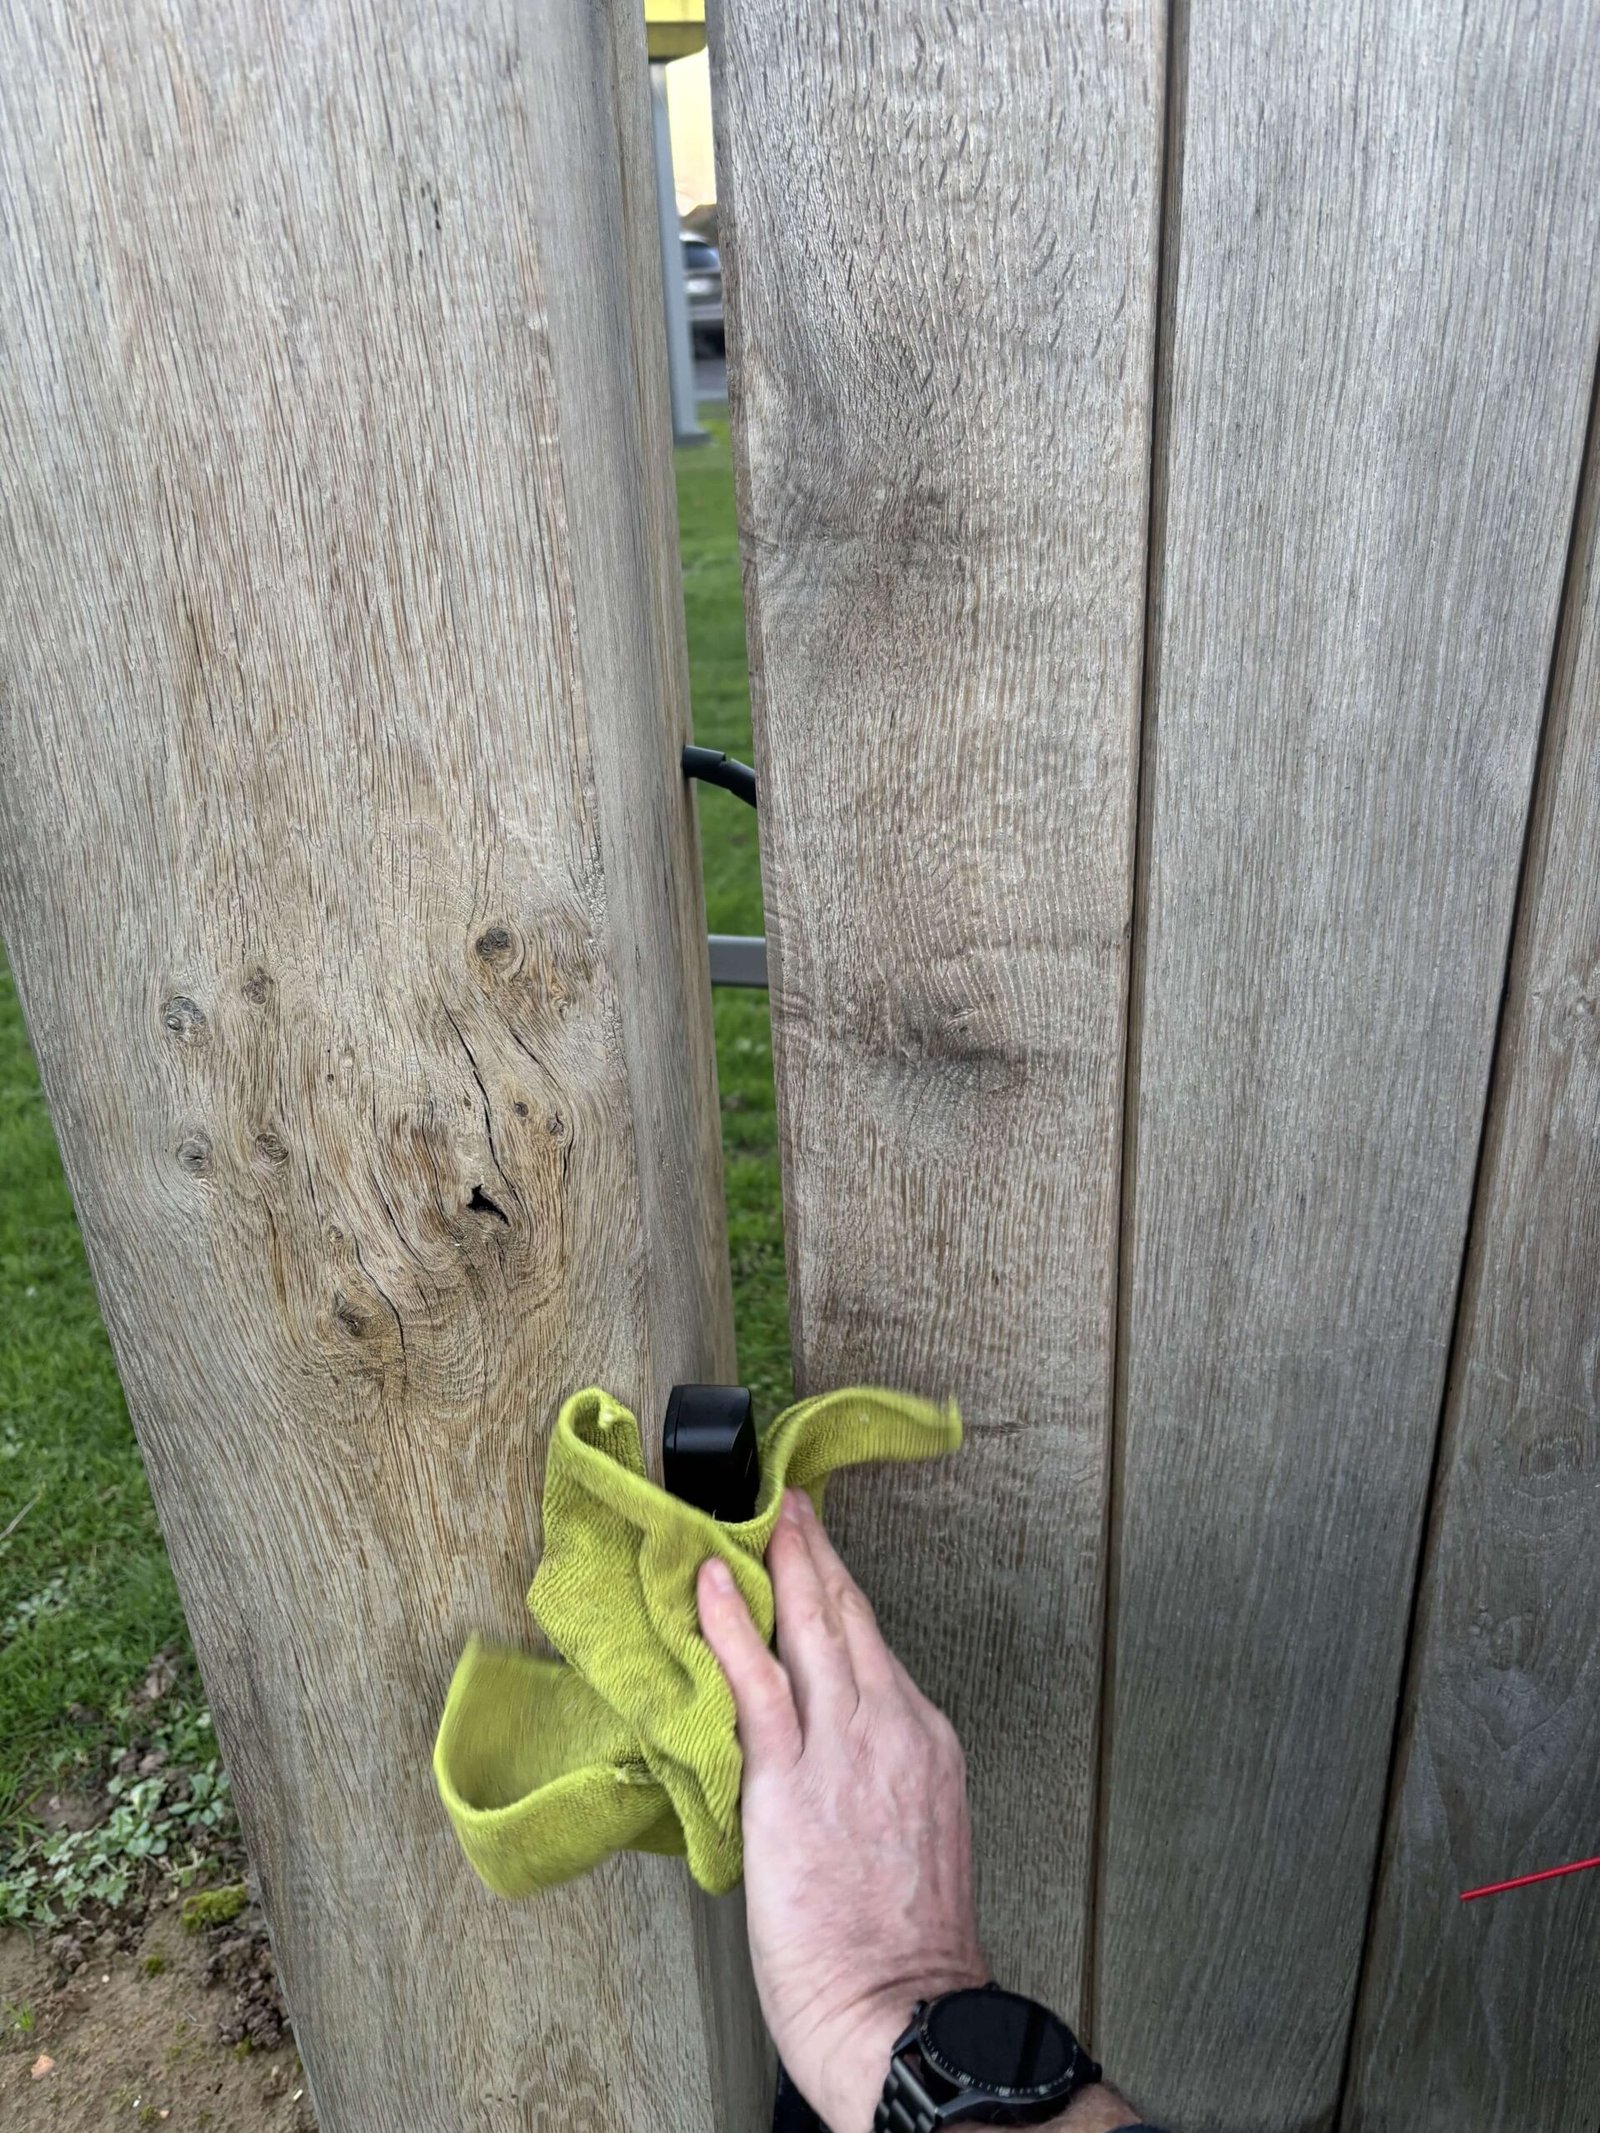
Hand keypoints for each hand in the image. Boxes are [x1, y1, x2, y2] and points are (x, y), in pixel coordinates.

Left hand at [696, 1486, 986, 2130]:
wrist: (902, 2012)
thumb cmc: (903, 1951)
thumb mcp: (914, 1839)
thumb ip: (877, 1781)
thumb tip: (828, 1760)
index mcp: (925, 1743)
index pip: (875, 1649)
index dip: (842, 1596)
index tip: (820, 1561)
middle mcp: (893, 1728)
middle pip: (850, 1619)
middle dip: (816, 1555)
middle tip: (792, 1506)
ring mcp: (845, 1748)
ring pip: (811, 1629)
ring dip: (782, 1564)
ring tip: (759, 1518)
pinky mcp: (792, 1780)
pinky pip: (757, 1681)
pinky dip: (731, 1623)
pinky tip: (708, 1582)